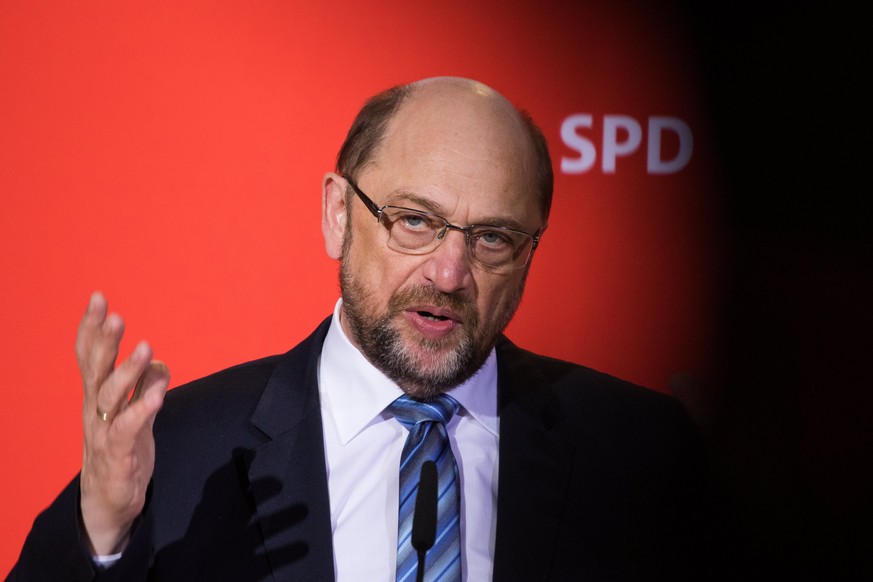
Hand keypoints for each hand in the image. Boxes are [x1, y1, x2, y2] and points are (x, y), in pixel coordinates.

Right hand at [76, 292, 169, 554]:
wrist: (109, 501)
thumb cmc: (122, 448)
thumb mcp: (134, 411)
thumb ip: (144, 385)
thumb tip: (158, 364)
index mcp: (96, 395)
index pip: (89, 356)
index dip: (92, 327)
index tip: (98, 297)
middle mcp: (95, 409)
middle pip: (95, 369)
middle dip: (104, 341)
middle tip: (116, 316)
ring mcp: (104, 431)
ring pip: (110, 396)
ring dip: (127, 370)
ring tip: (145, 347)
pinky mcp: (118, 454)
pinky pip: (127, 428)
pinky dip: (141, 409)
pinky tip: (157, 395)